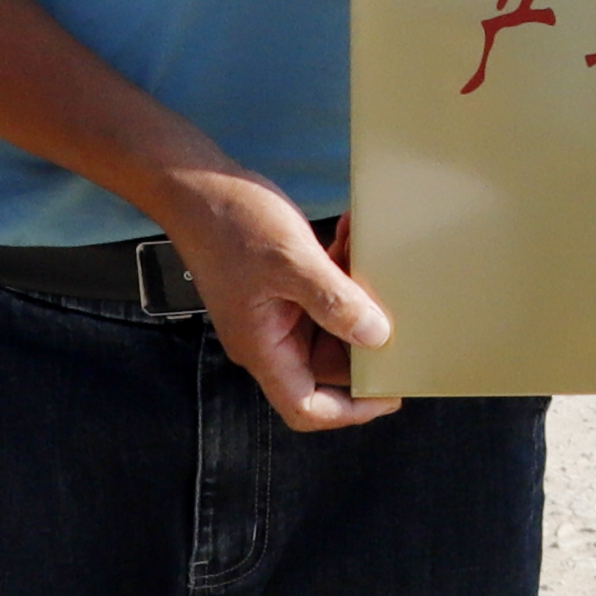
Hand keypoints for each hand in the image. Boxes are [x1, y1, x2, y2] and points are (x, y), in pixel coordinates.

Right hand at [155, 172, 400, 431]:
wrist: (197, 185)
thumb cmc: (230, 223)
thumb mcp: (290, 260)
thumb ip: (333, 300)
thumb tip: (375, 336)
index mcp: (263, 348)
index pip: (306, 407)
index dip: (350, 410)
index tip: (391, 392)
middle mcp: (269, 338)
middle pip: (329, 365)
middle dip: (365, 338)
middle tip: (398, 306)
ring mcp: (276, 312)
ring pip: (332, 323)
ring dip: (355, 293)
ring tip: (366, 252)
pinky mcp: (283, 286)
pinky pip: (323, 292)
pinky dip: (342, 269)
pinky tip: (349, 234)